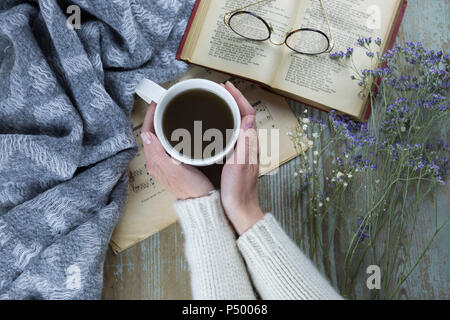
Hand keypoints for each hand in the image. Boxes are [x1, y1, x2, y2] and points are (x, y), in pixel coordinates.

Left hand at [140, 102, 213, 199]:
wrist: (202, 203)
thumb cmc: (191, 189)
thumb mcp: (175, 171)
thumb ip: (159, 154)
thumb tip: (146, 135)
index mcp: (154, 161)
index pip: (147, 132)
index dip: (151, 115)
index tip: (158, 102)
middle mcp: (157, 161)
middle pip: (153, 133)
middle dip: (157, 117)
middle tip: (167, 103)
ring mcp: (165, 163)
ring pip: (161, 138)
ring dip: (164, 124)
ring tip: (173, 111)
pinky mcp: (175, 164)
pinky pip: (169, 144)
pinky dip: (173, 133)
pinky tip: (182, 130)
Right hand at [220, 82, 263, 234]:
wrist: (240, 211)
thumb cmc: (239, 192)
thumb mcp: (240, 166)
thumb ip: (245, 143)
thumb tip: (249, 118)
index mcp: (251, 145)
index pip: (248, 113)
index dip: (238, 97)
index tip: (226, 86)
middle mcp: (249, 146)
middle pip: (244, 115)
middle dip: (233, 99)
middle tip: (219, 90)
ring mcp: (244, 151)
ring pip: (238, 124)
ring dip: (229, 110)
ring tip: (216, 101)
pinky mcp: (237, 157)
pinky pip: (232, 134)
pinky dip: (225, 123)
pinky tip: (215, 125)